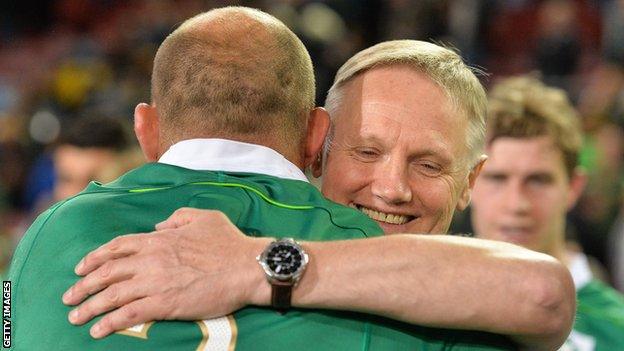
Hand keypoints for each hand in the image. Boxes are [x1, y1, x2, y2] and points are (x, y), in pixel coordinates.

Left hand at [62, 208, 271, 338]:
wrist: (247, 267)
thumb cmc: (229, 242)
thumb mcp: (203, 217)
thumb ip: (177, 217)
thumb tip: (158, 226)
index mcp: (159, 239)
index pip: (117, 246)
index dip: (94, 257)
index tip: (80, 267)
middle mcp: (151, 259)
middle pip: (107, 272)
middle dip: (83, 285)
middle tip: (69, 297)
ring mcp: (156, 282)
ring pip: (112, 295)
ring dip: (89, 307)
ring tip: (75, 317)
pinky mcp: (164, 304)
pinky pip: (129, 314)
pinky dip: (110, 323)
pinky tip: (98, 331)